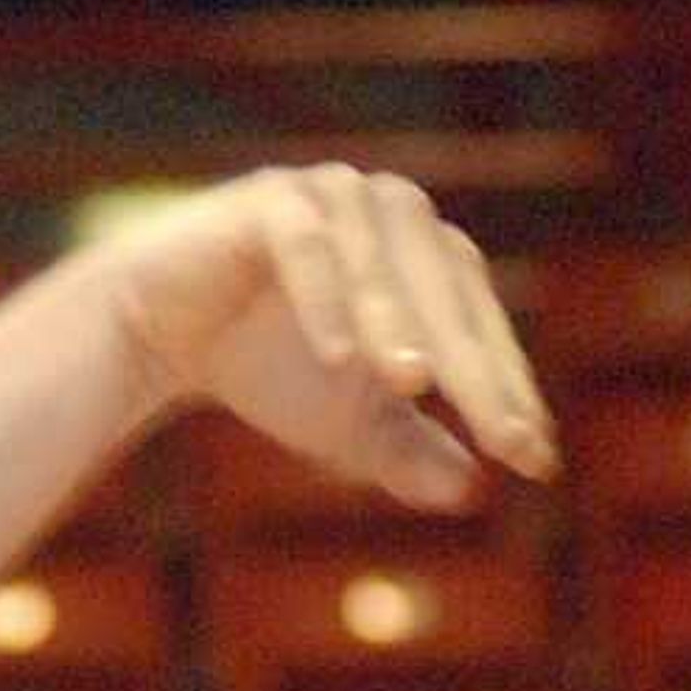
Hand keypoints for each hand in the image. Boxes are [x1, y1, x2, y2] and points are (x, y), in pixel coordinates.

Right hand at [84, 165, 555, 509]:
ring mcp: (332, 195)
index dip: (510, 394)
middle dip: (477, 371)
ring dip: (399, 324)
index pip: (481, 327)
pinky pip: (306, 246)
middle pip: (448, 293)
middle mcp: (392, 213)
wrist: (156, 331)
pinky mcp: (268, 199)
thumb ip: (409, 452)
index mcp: (428, 258)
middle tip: (503, 438)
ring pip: (382, 263)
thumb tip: (474, 495)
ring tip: (415, 387)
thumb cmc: (263, 366)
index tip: (534, 462)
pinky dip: (323, 299)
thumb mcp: (347, 425)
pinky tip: (337, 358)